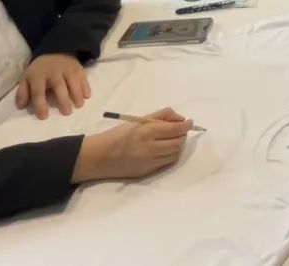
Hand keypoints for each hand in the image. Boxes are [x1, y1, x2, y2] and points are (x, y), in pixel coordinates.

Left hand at [17, 54, 89, 119]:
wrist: (54, 51)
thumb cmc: (40, 70)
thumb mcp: (26, 78)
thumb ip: (23, 92)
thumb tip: (21, 106)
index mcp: (38, 76)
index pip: (38, 91)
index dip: (40, 104)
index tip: (44, 117)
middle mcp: (54, 72)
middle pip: (59, 86)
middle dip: (63, 100)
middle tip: (67, 113)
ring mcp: (67, 69)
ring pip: (73, 81)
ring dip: (77, 93)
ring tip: (79, 105)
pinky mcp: (78, 67)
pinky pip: (83, 76)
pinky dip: (86, 86)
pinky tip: (87, 96)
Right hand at [72, 108, 193, 182]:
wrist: (98, 157)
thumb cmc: (118, 135)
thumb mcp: (138, 120)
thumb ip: (161, 116)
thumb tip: (181, 119)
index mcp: (146, 132)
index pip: (176, 129)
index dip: (186, 125)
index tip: (189, 122)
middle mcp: (150, 149)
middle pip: (178, 143)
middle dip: (183, 136)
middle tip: (180, 130)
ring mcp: (149, 162)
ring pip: (175, 154)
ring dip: (177, 146)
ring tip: (171, 140)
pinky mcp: (147, 172)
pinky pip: (166, 163)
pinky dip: (169, 155)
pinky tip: (163, 149)